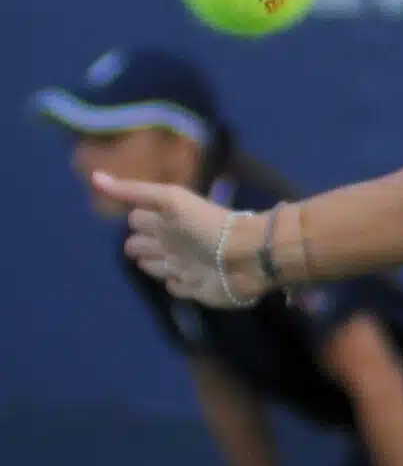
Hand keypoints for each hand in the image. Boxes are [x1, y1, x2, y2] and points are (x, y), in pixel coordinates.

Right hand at [90, 174, 268, 306]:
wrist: (244, 255)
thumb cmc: (206, 224)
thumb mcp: (169, 200)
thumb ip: (133, 191)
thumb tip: (94, 177)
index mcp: (165, 220)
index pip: (137, 219)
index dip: (136, 219)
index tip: (131, 217)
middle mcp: (172, 243)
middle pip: (142, 245)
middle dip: (137, 245)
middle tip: (139, 245)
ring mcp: (184, 266)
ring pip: (155, 266)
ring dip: (152, 264)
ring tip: (154, 260)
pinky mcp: (196, 289)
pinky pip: (176, 288)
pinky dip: (174, 284)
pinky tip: (177, 280)